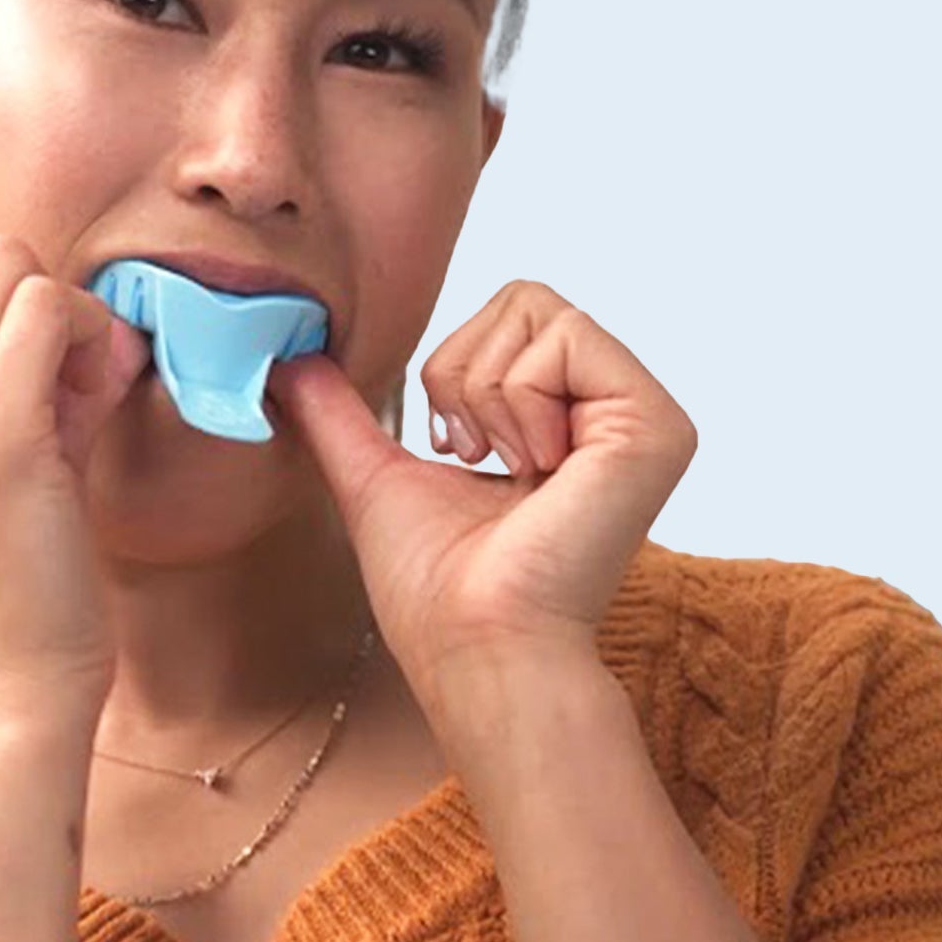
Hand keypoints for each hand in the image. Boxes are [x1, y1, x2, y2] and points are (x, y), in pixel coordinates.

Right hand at [0, 235, 151, 713]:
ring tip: (80, 399)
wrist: (3, 691)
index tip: (32, 378)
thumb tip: (86, 311)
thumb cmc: (4, 583)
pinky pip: (47, 308)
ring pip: (10, 269)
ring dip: (67, 316)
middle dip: (36, 301)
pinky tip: (96, 400)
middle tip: (69, 387)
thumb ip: (14, 376)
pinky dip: (89, 334)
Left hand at [264, 281, 696, 706]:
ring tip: (513, 471)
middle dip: (466, 374)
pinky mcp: (656, 424)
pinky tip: (539, 471)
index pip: (507, 314)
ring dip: (489, 396)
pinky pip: (566, 337)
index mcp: (563, 420)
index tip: (455, 449)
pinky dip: (521, 401)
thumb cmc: (435, 590)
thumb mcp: (375, 476)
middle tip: (480, 458)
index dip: (454, 367)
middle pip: (522, 298)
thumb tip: (285, 357)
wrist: (472, 643)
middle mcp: (612, 414)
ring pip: (539, 310)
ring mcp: (642, 418)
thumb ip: (336, 413)